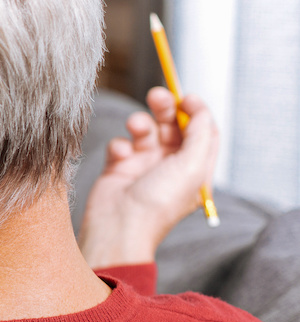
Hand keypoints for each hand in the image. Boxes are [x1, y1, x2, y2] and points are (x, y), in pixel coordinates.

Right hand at [78, 87, 218, 268]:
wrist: (118, 226)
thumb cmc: (158, 203)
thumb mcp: (192, 166)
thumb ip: (200, 133)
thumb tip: (199, 108)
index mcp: (194, 169)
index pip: (203, 132)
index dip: (197, 111)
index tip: (187, 97)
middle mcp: (171, 166)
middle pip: (173, 126)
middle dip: (166, 108)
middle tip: (157, 94)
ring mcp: (144, 166)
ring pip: (146, 131)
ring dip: (140, 123)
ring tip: (135, 126)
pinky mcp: (119, 168)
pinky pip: (121, 144)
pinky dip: (120, 144)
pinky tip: (120, 154)